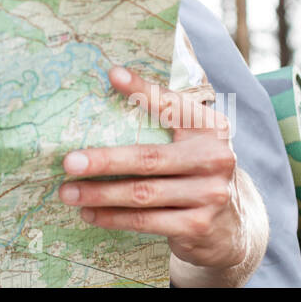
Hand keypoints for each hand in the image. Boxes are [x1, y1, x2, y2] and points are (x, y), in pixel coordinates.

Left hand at [58, 65, 249, 271]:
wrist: (231, 224)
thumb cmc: (195, 170)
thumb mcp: (189, 139)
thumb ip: (163, 114)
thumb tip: (114, 76)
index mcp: (211, 127)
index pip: (173, 105)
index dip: (143, 90)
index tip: (112, 76)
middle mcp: (215, 158)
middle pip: (149, 158)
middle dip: (104, 160)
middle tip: (69, 163)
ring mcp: (209, 195)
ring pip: (142, 193)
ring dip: (100, 194)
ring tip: (68, 192)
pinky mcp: (198, 226)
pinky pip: (146, 221)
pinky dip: (113, 217)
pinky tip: (90, 213)